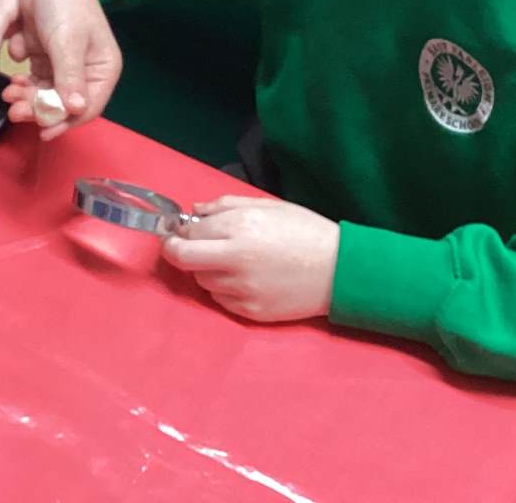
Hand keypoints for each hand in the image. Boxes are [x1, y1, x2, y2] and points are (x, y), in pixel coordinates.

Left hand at [0, 0, 120, 139]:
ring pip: (45, 94)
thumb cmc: (66, 3)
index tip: (41, 130)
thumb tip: (76, 109)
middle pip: (62, 104)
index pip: (87, 108)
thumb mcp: (68, 40)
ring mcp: (65, 66)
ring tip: (8, 93)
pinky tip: (11, 79)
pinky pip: (34, 80)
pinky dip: (22, 83)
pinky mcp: (48, 59)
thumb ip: (69, 75)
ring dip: (26, 96)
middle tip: (13, 109)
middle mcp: (87, 72)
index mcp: (103, 69)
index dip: (63, 122)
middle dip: (37, 107)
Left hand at [162, 195, 339, 322]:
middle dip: (176, 251)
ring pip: (201, 280)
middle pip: (182, 259)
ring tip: (228, 261)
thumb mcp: (267, 205)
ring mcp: (242, 289)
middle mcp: (235, 259)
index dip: (181, 230)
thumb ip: (225, 205)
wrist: (339, 270)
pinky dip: (223, 288)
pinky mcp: (250, 312)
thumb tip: (194, 211)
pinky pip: (220, 300)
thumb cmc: (305, 231)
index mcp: (239, 228)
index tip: (182, 229)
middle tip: (181, 247)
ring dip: (205, 269)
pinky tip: (243, 279)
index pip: (188, 232)